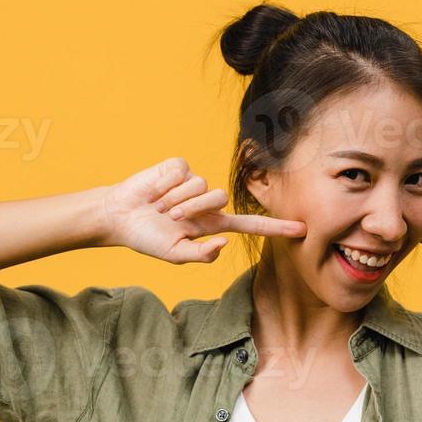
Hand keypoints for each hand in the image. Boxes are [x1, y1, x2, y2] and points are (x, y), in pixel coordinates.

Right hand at [98, 157, 306, 262]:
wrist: (119, 217)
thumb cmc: (147, 238)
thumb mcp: (174, 254)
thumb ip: (200, 254)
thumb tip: (223, 243)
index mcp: (212, 224)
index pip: (250, 224)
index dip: (275, 227)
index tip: (302, 229)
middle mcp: (207, 202)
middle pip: (221, 199)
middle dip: (193, 209)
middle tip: (171, 217)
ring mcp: (194, 182)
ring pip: (202, 185)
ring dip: (176, 199)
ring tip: (159, 206)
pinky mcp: (179, 167)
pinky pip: (182, 172)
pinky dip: (165, 184)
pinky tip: (154, 191)